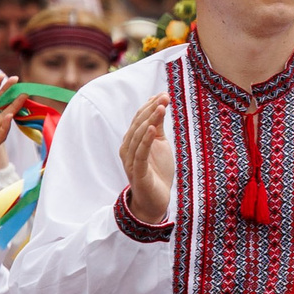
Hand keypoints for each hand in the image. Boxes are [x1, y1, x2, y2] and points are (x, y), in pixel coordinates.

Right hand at [120, 95, 173, 226]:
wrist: (155, 200)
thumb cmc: (157, 172)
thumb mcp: (161, 146)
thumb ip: (158, 128)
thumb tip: (160, 106)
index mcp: (133, 142)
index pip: (139, 120)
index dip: (149, 106)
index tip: (163, 94)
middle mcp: (128, 149)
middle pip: (138, 125)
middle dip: (151, 109)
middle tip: (164, 96)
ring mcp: (131, 160)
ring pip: (138, 136)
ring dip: (149, 120)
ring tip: (160, 107)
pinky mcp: (137, 172)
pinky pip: (140, 154)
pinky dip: (146, 140)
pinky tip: (153, 129)